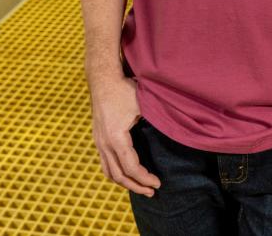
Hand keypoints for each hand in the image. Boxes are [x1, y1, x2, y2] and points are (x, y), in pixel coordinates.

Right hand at [88, 72, 160, 196]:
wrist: (103, 79)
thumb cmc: (124, 90)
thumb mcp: (142, 105)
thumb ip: (154, 120)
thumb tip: (174, 130)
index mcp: (116, 138)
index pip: (131, 168)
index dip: (145, 178)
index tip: (158, 183)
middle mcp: (104, 143)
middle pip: (119, 175)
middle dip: (136, 186)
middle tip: (152, 191)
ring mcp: (98, 142)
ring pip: (109, 172)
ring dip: (124, 183)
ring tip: (139, 187)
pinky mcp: (98, 138)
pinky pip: (105, 163)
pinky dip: (116, 173)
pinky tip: (126, 173)